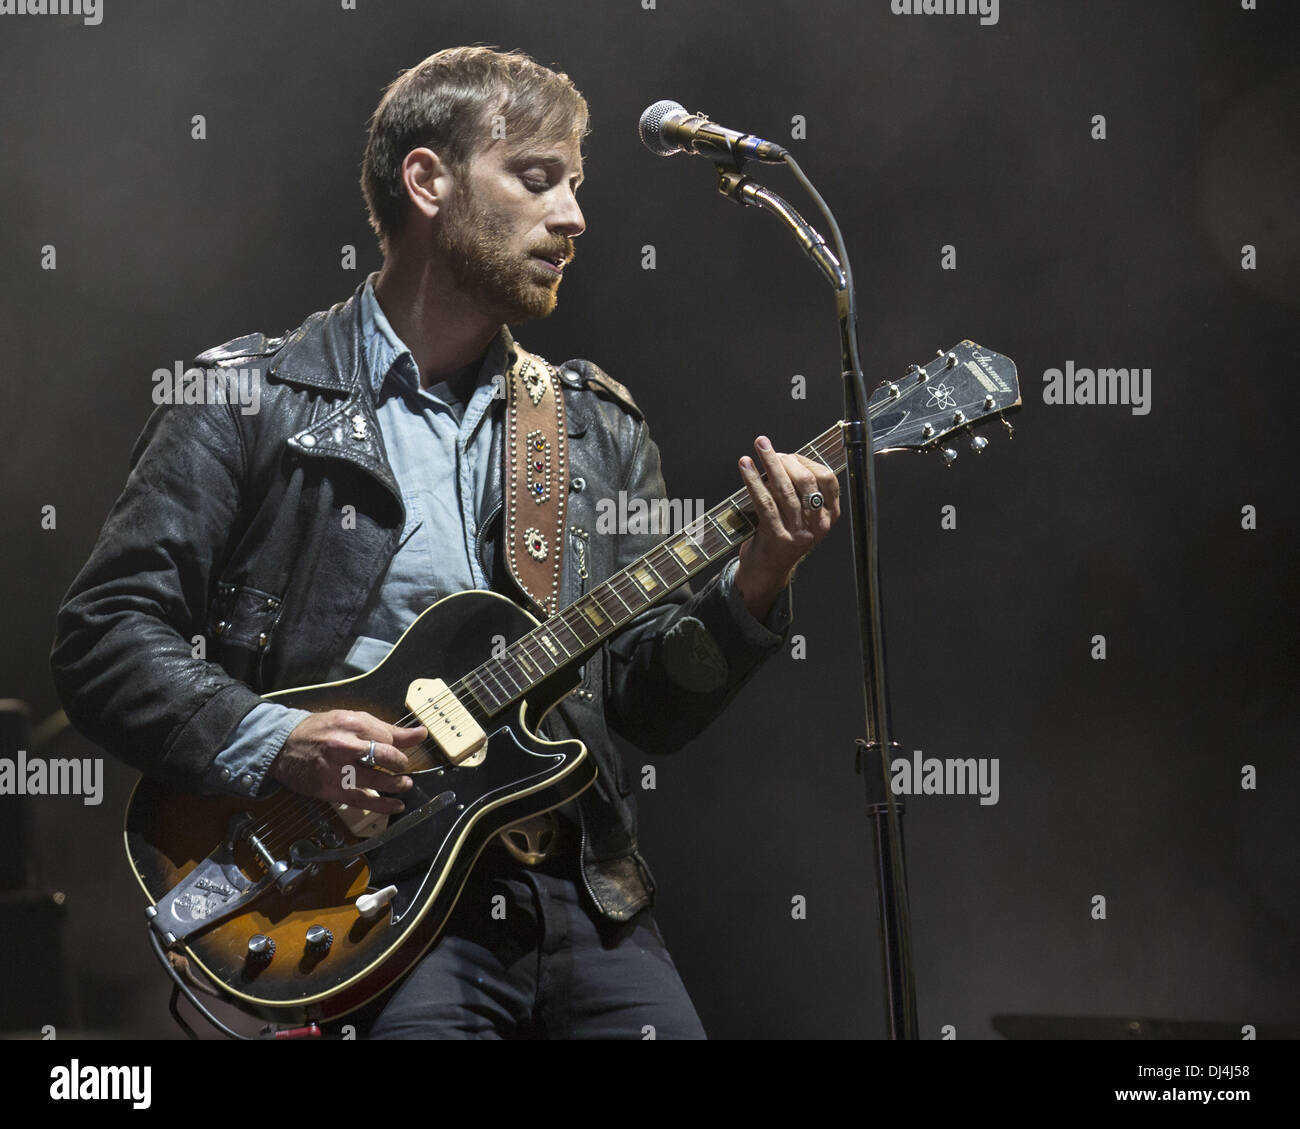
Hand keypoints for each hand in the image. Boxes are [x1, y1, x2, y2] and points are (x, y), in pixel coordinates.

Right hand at [270, 710, 427, 813]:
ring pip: (376, 781)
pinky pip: (361, 801)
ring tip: (404, 785)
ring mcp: (336, 770)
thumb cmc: (320, 731)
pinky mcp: (330, 789)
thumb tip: (420, 733)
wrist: (283, 746)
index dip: (398, 745)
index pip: (388, 736)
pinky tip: (396, 806)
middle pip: (384, 756)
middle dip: (400, 764)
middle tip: (403, 768)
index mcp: (351, 724)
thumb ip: (387, 728)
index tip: (399, 750)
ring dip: (396, 785)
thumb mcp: (351, 720)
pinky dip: (382, 805)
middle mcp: (344, 746)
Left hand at [735, 435, 840, 620]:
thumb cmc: (779, 536)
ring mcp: (799, 533)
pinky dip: (754, 480)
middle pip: (806, 482)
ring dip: (769, 463)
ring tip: (758, 446)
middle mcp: (818, 526)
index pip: (827, 479)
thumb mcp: (798, 515)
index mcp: (829, 517)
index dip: (806, 461)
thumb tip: (779, 457)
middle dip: (785, 460)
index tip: (788, 454)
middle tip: (766, 447)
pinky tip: (745, 466)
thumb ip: (796, 491)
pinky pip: (765, 502)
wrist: (766, 572)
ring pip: (785, 490)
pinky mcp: (778, 538)